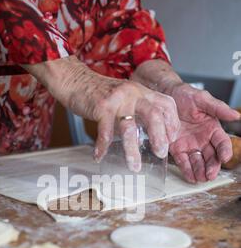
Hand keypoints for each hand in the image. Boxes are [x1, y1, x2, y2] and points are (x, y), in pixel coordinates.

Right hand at [23, 56, 179, 171]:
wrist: (75, 80)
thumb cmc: (99, 94)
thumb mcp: (125, 97)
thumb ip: (137, 111)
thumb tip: (150, 136)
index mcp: (142, 91)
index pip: (167, 104)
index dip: (172, 123)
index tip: (171, 140)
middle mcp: (133, 93)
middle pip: (154, 114)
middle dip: (160, 137)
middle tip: (161, 153)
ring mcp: (117, 100)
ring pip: (130, 128)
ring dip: (133, 150)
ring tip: (134, 166)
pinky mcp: (101, 107)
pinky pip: (105, 131)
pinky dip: (103, 147)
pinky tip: (99, 157)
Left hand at [169, 83, 239, 182]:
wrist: (165, 95)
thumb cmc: (186, 96)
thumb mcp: (203, 99)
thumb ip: (218, 108)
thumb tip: (236, 115)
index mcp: (212, 129)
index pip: (222, 143)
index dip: (224, 151)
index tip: (225, 158)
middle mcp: (203, 140)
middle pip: (211, 156)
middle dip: (212, 166)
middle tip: (211, 174)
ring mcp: (190, 145)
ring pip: (198, 161)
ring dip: (200, 171)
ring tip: (201, 179)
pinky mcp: (177, 149)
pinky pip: (183, 161)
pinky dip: (187, 170)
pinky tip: (190, 177)